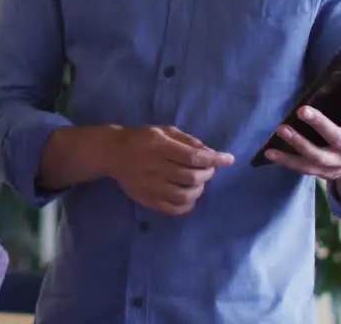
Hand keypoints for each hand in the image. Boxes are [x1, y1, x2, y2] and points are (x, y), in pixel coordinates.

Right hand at [105, 126, 234, 215]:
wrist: (112, 153)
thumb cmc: (141, 138)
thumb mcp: (163, 131)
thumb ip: (187, 141)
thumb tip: (210, 153)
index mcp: (159, 146)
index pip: (192, 156)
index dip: (214, 159)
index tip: (229, 159)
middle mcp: (154, 167)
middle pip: (190, 177)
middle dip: (207, 173)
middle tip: (208, 169)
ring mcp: (149, 186)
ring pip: (183, 195)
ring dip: (198, 190)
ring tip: (198, 183)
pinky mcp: (146, 199)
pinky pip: (172, 209)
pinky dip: (187, 206)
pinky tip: (189, 197)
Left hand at [266, 67, 340, 190]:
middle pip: (335, 137)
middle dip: (319, 123)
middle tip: (302, 109)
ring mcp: (336, 162)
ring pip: (316, 155)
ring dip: (297, 143)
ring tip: (281, 129)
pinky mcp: (322, 171)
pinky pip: (302, 168)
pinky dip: (285, 161)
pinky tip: (269, 151)